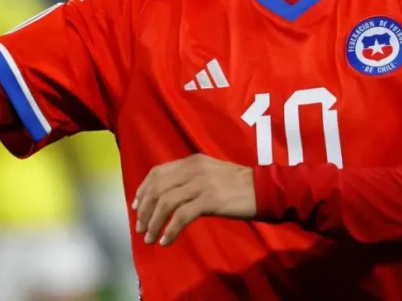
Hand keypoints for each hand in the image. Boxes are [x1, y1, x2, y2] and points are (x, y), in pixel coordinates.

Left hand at [132, 153, 254, 246]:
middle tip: (141, 227)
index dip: (143, 190)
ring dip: (154, 223)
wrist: (264, 189)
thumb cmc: (239, 185)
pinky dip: (170, 230)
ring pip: (166, 203)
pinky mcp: (210, 200)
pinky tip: (166, 240)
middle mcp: (193, 169)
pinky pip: (182, 216)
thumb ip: (191, 179)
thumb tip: (168, 197)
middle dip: (145, 210)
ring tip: (150, 238)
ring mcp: (201, 184)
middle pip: (158, 188)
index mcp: (192, 161)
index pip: (157, 172)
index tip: (136, 207)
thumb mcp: (211, 173)